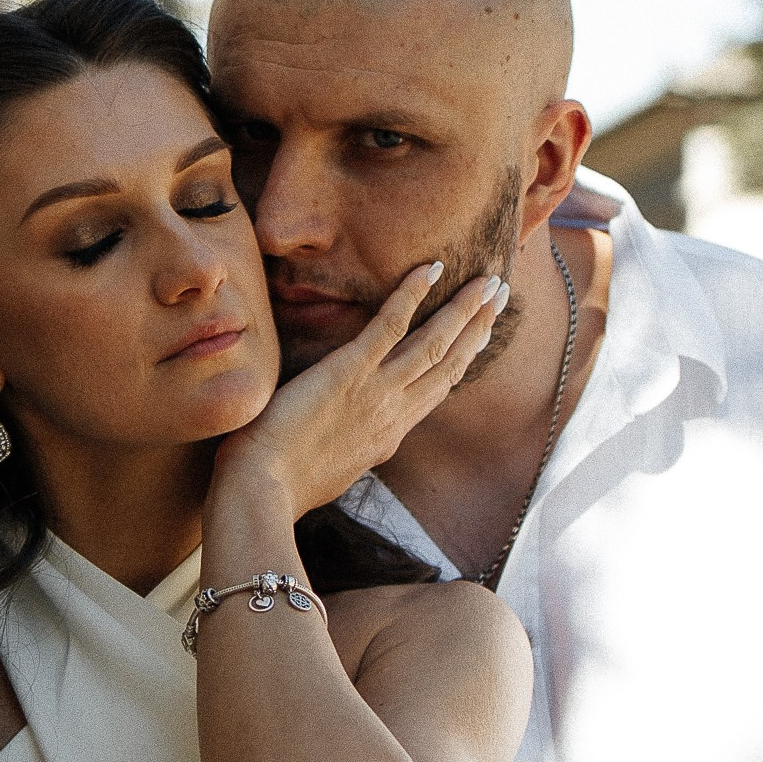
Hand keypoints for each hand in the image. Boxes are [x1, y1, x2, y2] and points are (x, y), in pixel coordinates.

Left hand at [217, 259, 506, 521]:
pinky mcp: (349, 372)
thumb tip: (344, 442)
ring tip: (489, 280)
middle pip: (448, 363)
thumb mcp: (328, 472)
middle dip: (478, 327)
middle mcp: (393, 414)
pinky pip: (389, 326)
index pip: (435, 390)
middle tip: (500, 295)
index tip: (478, 335)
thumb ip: (345, 449)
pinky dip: (413, 295)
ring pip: (434, 344)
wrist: (262, 494)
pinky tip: (431, 268)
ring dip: (464, 309)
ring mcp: (376, 393)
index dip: (461, 358)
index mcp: (387, 437)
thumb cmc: (278, 486)